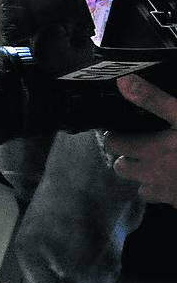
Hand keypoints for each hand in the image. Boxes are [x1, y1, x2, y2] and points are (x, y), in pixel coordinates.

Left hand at [105, 75, 176, 203]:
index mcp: (150, 151)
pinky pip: (165, 200)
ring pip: (142, 188)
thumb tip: (124, 82)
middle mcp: (153, 174)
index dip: (115, 136)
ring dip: (145, 178)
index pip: (113, 143)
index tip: (122, 130)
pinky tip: (176, 180)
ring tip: (157, 164)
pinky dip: (166, 192)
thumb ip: (153, 100)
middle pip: (121, 168)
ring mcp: (167, 193)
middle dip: (126, 158)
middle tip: (139, 147)